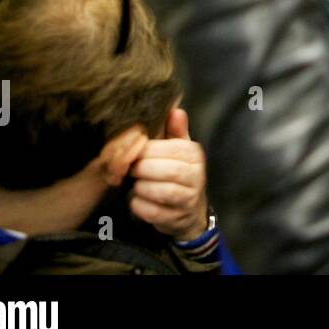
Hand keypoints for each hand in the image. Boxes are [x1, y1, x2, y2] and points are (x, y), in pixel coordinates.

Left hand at [128, 107, 210, 241]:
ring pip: (159, 191)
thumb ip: (175, 131)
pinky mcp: (177, 218)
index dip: (145, 151)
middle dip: (142, 170)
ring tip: (136, 184)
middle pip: (164, 170)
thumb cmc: (178, 174)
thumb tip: (176, 109)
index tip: (132, 153)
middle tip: (131, 170)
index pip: (168, 148)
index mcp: (194, 154)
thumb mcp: (179, 150)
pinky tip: (137, 200)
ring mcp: (189, 198)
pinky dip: (139, 206)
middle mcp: (197, 175)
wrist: (189, 211)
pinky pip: (151, 211)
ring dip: (141, 188)